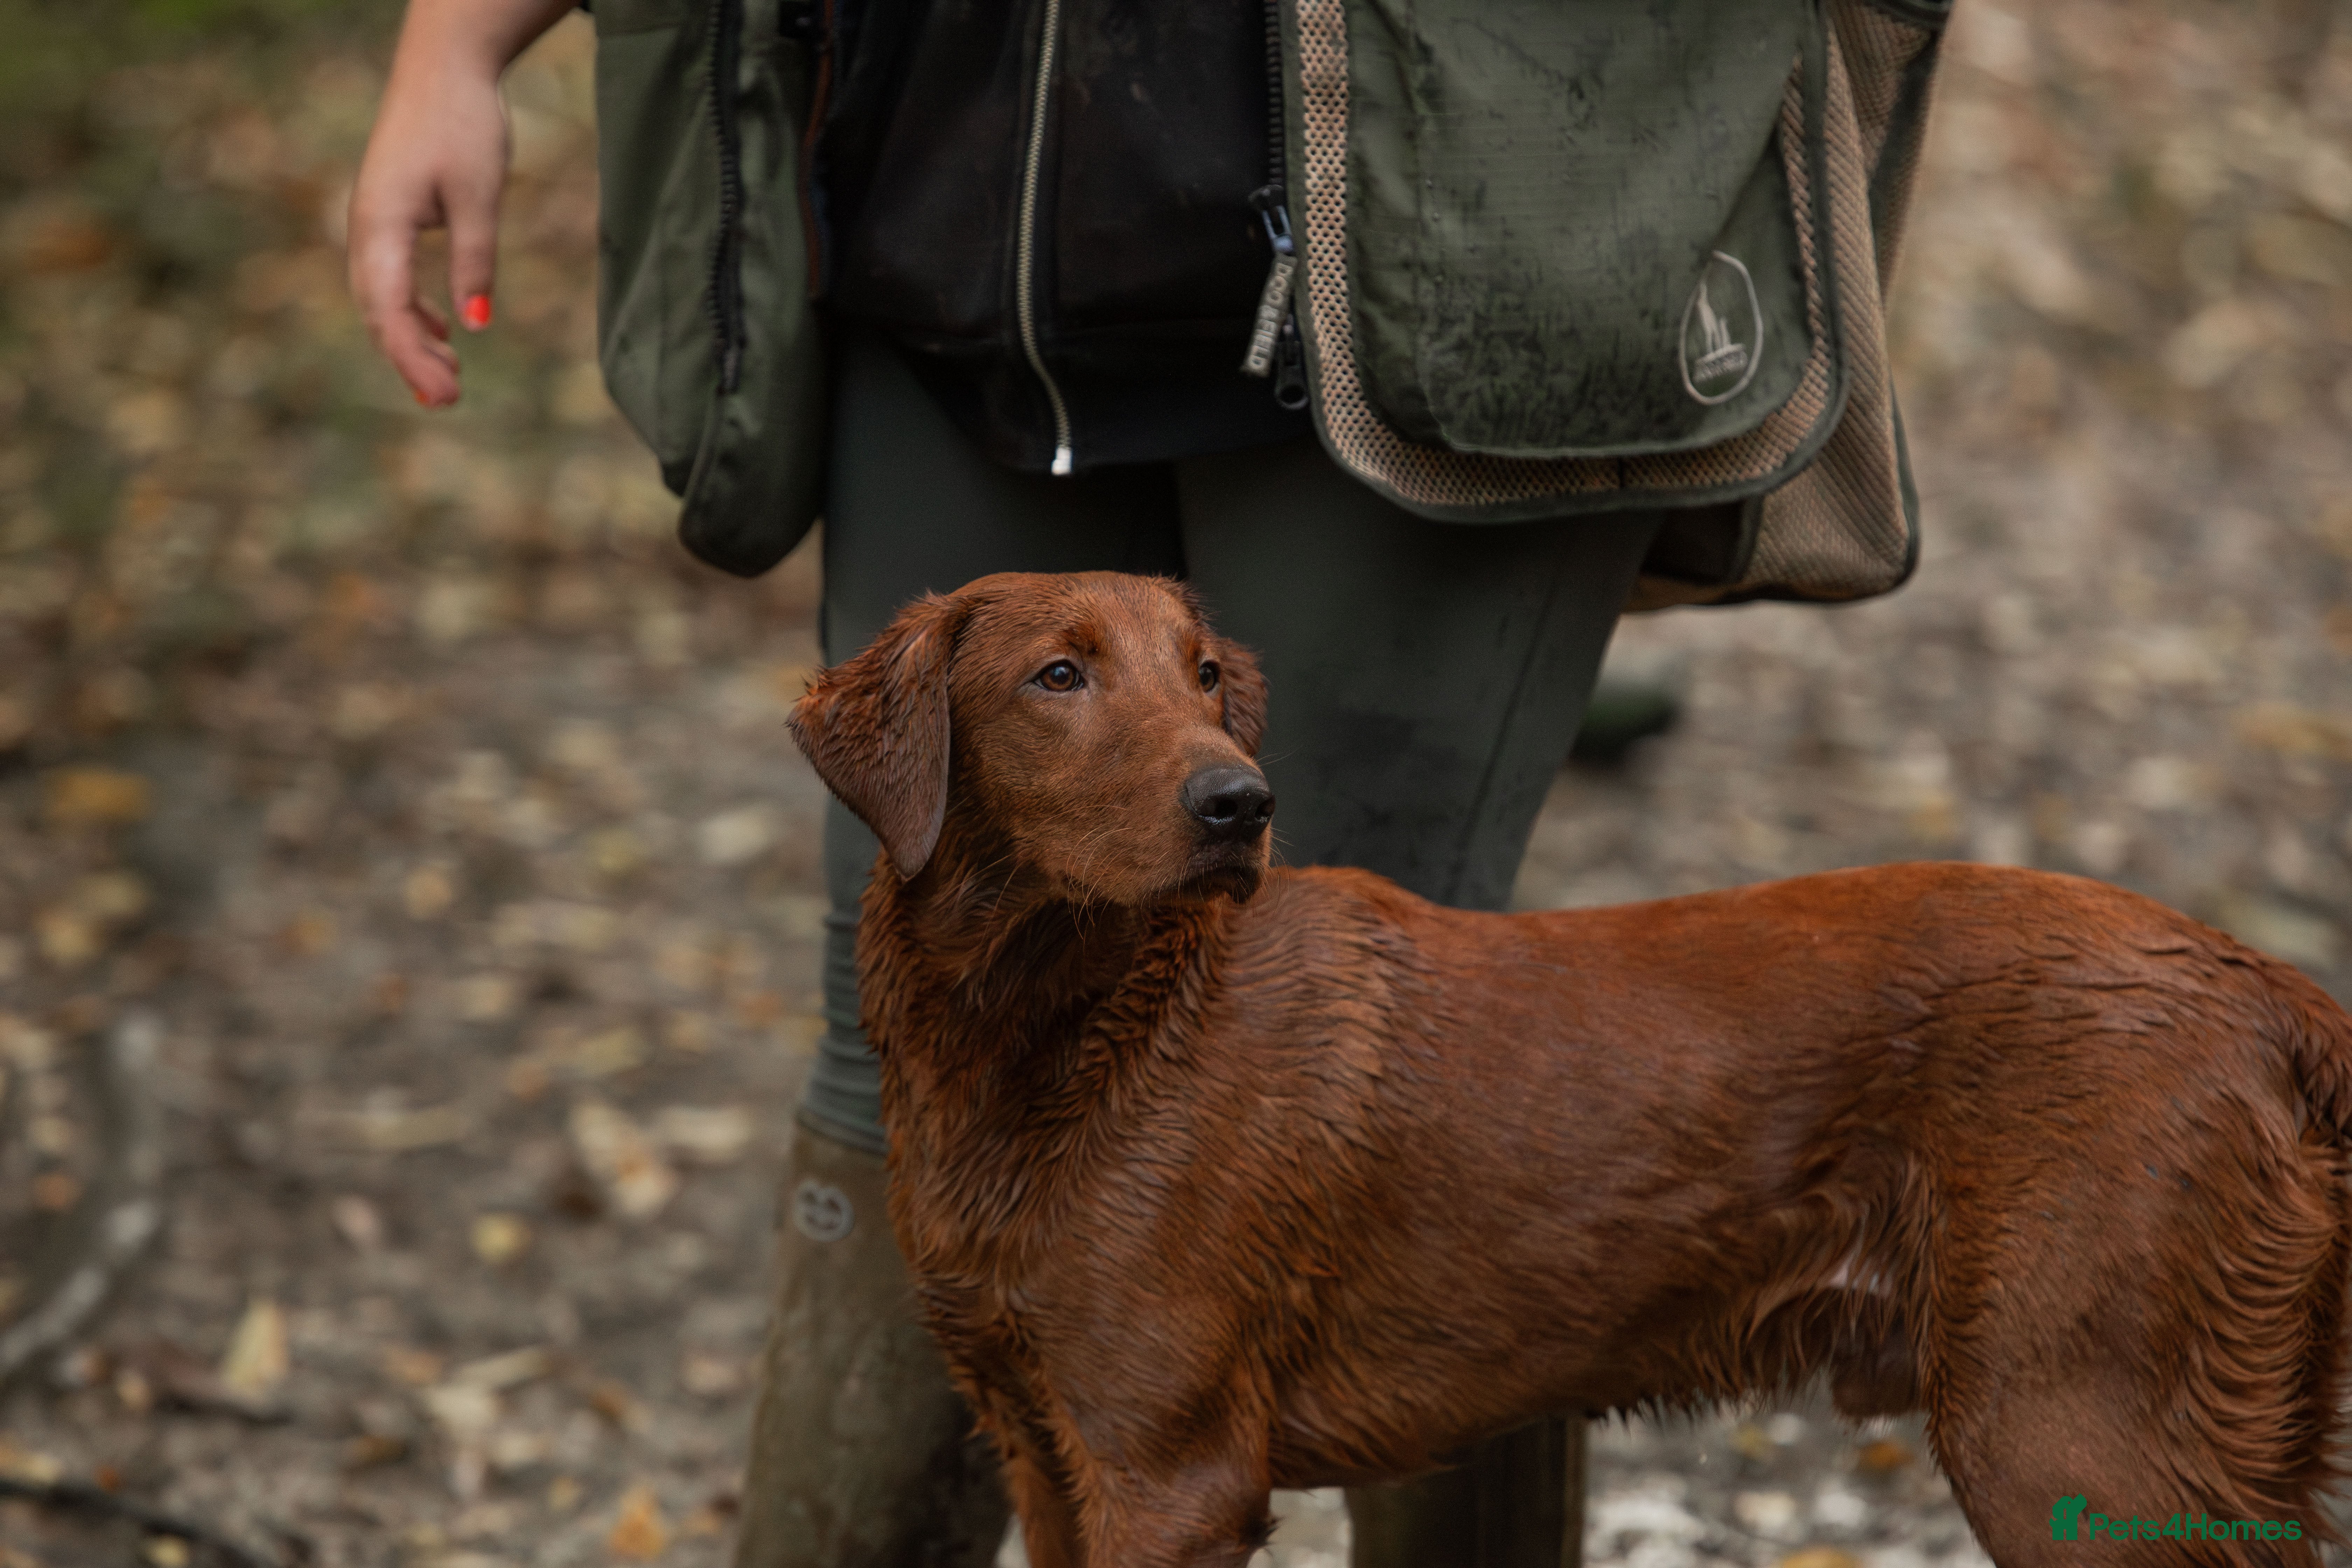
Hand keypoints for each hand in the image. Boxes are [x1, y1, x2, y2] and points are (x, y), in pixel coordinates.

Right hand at [346, 0, 574, 406]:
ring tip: (450, 378)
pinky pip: (393, 279)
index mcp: (380, 226)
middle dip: (410, 360)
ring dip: (413, 340)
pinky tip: (447, 332)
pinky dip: (416, 311)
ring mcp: (374, 224)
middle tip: (447, 401)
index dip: (413, 358)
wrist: (443, 71)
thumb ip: (475, 261)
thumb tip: (477, 325)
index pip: (387, 310)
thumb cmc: (461, 126)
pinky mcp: (390, 218)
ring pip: (383, 299)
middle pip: (378, 313)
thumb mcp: (478, 197)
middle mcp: (366, 229)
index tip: (445, 395)